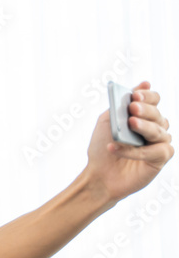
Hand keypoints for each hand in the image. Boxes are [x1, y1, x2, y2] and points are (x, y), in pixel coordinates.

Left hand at [85, 81, 173, 202]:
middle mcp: (154, 127)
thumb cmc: (101, 148)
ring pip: (159, 131)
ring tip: (129, 124)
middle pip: (157, 114)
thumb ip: (122, 103)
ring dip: (143, 127)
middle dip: (145, 110)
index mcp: (143, 116)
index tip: (135, 95)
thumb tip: (145, 82)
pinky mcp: (160, 158)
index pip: (153, 100)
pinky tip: (115, 148)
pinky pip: (155, 151)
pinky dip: (135, 150)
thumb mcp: (108, 121)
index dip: (147, 96)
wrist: (97, 174)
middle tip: (132, 108)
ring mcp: (159, 143)